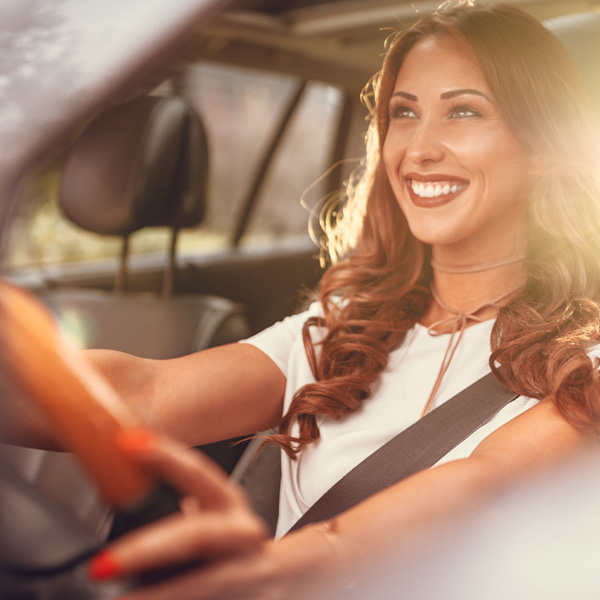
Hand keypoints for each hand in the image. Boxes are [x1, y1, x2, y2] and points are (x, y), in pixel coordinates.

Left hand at [88, 430, 279, 599]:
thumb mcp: (211, 515)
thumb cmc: (230, 543)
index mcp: (229, 501)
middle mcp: (242, 533)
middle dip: (147, 550)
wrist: (279, 577)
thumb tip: (117, 485)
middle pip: (196, 536)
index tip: (127, 444)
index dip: (165, 457)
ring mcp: (250, 572)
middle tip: (104, 565)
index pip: (198, 472)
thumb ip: (176, 503)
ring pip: (206, 584)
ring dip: (159, 595)